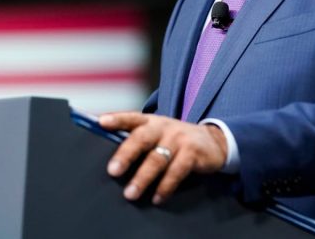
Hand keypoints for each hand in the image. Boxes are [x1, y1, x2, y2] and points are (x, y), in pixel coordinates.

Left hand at [99, 112, 227, 204]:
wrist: (214, 142)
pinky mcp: (193, 153)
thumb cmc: (176, 139)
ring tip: (131, 193)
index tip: (101, 122)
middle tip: (113, 171)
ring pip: (158, 158)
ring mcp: (179, 139)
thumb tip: (109, 153)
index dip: (117, 119)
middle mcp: (164, 127)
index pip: (131, 118)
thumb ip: (138, 138)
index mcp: (151, 121)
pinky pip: (176, 171)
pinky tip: (157, 197)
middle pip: (142, 138)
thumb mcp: (159, 133)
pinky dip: (165, 186)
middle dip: (126, 154)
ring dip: (143, 178)